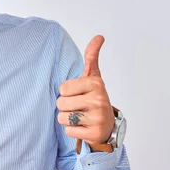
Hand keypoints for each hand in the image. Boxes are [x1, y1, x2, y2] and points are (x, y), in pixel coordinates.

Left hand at [56, 35, 115, 151]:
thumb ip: (92, 56)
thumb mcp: (93, 77)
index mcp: (96, 83)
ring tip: (81, 116)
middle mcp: (99, 99)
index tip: (79, 94)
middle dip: (66, 107)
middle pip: (61, 103)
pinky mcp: (94, 133)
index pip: (62, 88)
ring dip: (68, 119)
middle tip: (79, 107)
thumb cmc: (95, 98)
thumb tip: (99, 36)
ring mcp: (98, 117)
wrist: (108, 125)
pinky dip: (73, 131)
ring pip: (63, 118)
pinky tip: (84, 127)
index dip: (67, 93)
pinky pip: (69, 131)